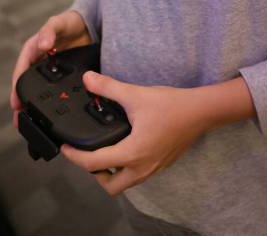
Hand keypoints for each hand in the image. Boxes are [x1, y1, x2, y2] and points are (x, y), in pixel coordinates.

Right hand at [10, 10, 90, 126]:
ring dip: (35, 105)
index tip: (16, 103)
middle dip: (23, 103)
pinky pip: (56, 90)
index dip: (17, 89)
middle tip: (21, 120)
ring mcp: (50, 70)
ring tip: (32, 122)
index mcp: (32, 50)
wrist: (89, 25)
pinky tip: (55, 111)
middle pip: (28, 86)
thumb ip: (49, 31)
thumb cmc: (69, 22)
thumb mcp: (58, 23)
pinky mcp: (63, 76)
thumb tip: (43, 44)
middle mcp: (39, 62)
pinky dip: (53, 100)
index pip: (20, 73)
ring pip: (40, 90)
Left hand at [61, 72, 207, 195]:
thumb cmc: (172, 105)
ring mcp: (153, 169)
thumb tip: (88, 80)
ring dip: (112, 173)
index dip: (74, 157)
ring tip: (104, 152)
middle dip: (94, 175)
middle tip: (87, 156)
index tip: (65, 149)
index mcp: (132, 153)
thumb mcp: (136, 94)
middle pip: (110, 187)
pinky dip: (126, 168)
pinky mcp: (162, 164)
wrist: (201, 111)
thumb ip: (108, 87)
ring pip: (125, 183)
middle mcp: (142, 168)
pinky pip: (138, 175)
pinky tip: (126, 148)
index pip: (94, 164)